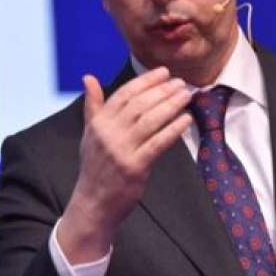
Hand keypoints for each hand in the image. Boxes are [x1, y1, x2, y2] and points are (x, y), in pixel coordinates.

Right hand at [57, 67, 192, 263]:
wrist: (93, 203)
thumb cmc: (95, 167)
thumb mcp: (90, 133)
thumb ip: (93, 105)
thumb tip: (88, 77)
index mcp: (98, 123)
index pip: (124, 94)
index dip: (145, 81)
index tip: (164, 72)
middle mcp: (108, 134)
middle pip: (140, 104)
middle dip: (163, 90)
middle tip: (181, 83)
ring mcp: (121, 151)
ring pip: (150, 120)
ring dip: (171, 105)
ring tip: (187, 96)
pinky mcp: (134, 167)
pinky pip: (158, 143)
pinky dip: (173, 129)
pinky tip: (186, 119)